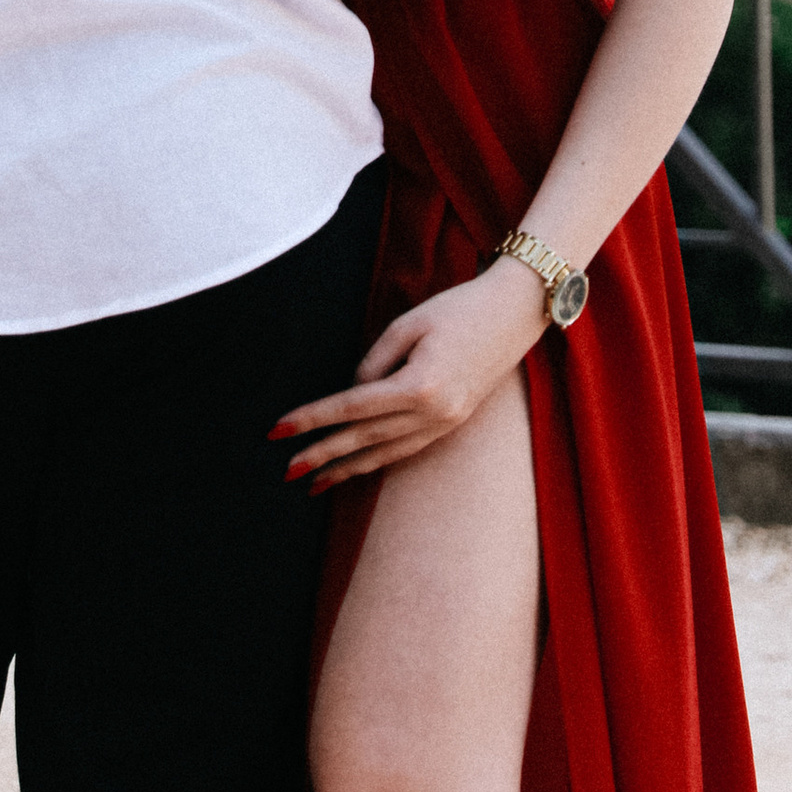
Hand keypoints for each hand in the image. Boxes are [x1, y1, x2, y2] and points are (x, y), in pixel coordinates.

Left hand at [269, 257, 547, 490]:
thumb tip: (353, 389)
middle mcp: (432, 414)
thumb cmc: (459, 308)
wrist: (513, 314)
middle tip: (285, 471)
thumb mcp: (409, 323)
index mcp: (419, 385)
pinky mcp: (451, 424)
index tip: (278, 429)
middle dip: (322, 455)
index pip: (351, 407)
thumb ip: (375, 359)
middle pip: (364, 439)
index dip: (312, 418)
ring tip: (313, 483)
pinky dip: (377, 461)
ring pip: (385, 454)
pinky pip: (405, 450)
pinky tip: (356, 468)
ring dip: (347, 469)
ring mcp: (445, 424)